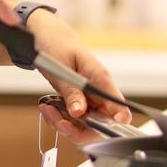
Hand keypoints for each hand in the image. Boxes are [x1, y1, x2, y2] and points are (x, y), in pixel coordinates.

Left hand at [27, 11, 133, 128]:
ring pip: (85, 126)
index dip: (115, 125)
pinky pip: (73, 121)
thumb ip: (72, 91)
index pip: (120, 109)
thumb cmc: (56, 44)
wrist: (45, 35)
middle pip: (101, 125)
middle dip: (79, 130)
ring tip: (48, 110)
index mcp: (101, 79)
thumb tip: (79, 113)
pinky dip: (59, 119)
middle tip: (59, 122)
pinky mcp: (78, 102)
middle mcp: (98, 92)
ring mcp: (89, 99)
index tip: (97, 129)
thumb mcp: (61, 68)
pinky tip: (48, 108)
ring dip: (65, 125)